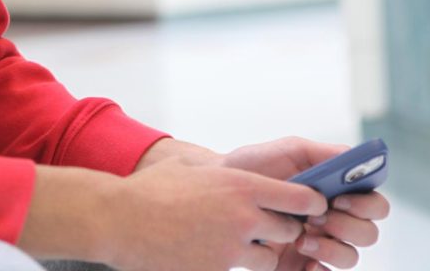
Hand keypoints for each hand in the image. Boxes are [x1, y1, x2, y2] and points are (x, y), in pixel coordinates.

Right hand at [98, 156, 326, 270]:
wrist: (120, 221)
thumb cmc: (148, 190)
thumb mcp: (185, 168)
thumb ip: (215, 173)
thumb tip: (223, 174)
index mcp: (241, 185)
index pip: (301, 198)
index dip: (309, 203)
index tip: (305, 206)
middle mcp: (243, 216)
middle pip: (289, 230)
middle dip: (280, 229)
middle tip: (262, 226)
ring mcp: (232, 247)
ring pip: (269, 258)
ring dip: (259, 252)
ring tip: (234, 243)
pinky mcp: (218, 269)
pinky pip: (239, 270)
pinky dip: (230, 263)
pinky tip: (209, 252)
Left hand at [221, 137, 389, 269]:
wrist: (218, 189)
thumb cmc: (255, 167)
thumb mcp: (287, 151)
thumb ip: (322, 153)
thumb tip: (355, 157)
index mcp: (338, 194)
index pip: (374, 205)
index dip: (367, 204)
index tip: (341, 199)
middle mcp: (335, 221)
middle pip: (368, 233)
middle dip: (348, 225)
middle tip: (316, 216)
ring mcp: (320, 244)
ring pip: (350, 257)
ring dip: (332, 247)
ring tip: (299, 236)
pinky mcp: (300, 263)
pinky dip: (320, 270)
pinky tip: (304, 258)